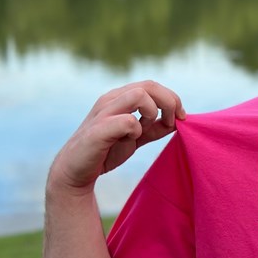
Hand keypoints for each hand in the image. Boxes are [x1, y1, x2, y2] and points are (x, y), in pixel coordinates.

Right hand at [47, 81, 185, 196]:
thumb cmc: (106, 151)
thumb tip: (179, 121)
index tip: (182, 117)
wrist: (76, 171)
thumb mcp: (136, 137)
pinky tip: (130, 140)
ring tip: (147, 129)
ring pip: (139, 95)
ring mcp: (103, 112)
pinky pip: (128, 121)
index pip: (153, 85)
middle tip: (173, 121)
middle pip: (149, 85)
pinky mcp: (98, 130)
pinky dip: (137, 130)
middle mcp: (111, 99)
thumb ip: (155, 128)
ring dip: (153, 112)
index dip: (172, 98)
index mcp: (120, 97)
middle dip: (169, 102)